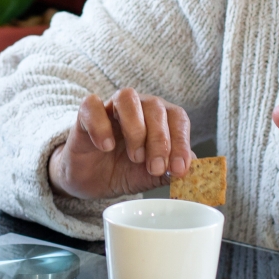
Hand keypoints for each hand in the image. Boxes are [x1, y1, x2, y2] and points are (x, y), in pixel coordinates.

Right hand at [48, 88, 191, 199]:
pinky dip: (101, 126)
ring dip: (135, 128)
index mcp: (159, 118)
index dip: (181, 142)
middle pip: (155, 107)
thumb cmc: (124, 171)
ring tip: (135, 157)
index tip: (179, 169)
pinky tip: (106, 147)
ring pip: (127, 98)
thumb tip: (192, 170)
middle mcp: (138, 107)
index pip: (178, 118)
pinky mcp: (86, 114)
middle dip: (159, 140)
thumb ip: (171, 171)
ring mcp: (111, 108)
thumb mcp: (151, 176)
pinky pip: (92, 106)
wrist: (90, 181)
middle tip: (155, 168)